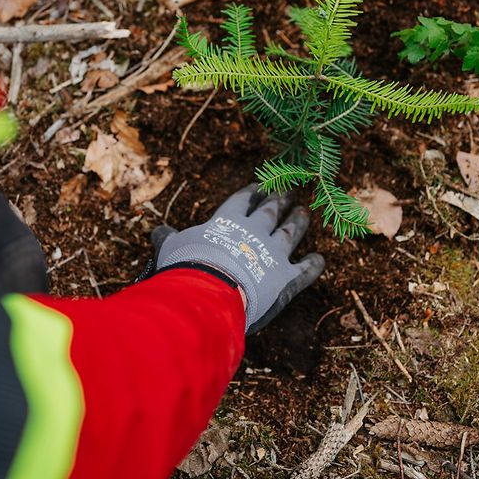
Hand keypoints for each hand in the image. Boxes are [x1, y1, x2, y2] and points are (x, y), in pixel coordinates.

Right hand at [150, 184, 323, 332]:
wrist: (208, 292)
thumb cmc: (186, 267)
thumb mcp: (170, 248)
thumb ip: (168, 239)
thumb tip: (158, 232)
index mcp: (227, 222)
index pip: (241, 201)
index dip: (251, 193)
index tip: (259, 185)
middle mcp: (254, 232)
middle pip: (270, 211)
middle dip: (279, 200)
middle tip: (289, 190)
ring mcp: (274, 254)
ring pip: (290, 232)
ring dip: (298, 222)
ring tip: (305, 213)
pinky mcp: (287, 279)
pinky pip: (305, 270)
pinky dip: (314, 265)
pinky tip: (321, 259)